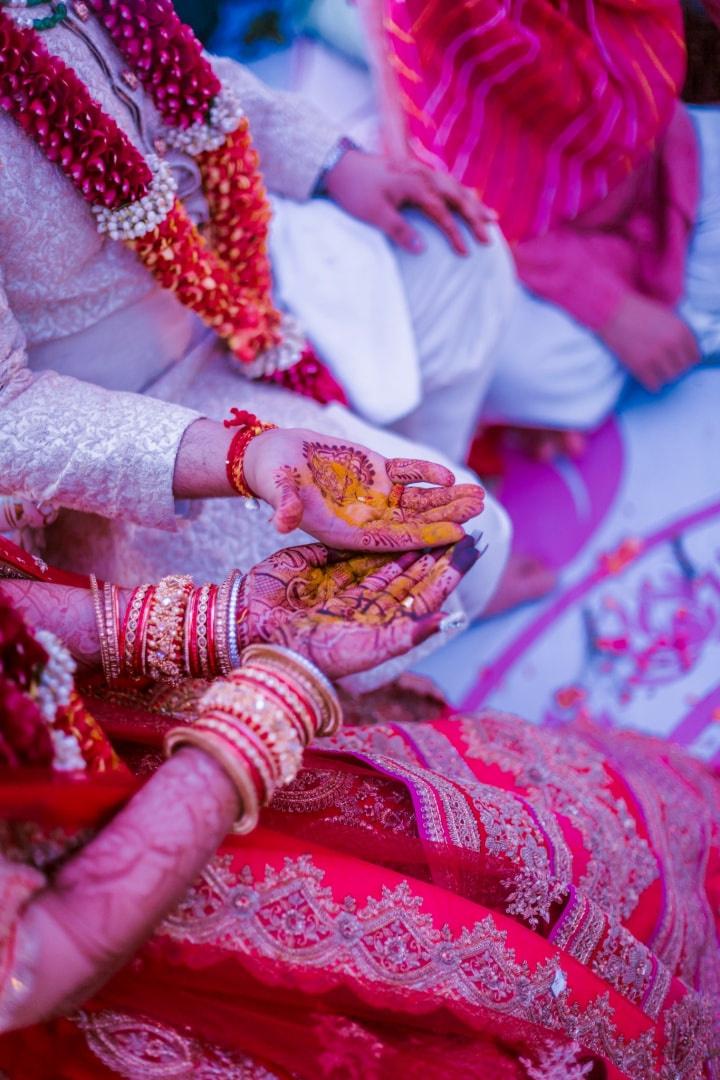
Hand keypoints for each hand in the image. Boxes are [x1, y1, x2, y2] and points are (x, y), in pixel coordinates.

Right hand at [243, 428, 484, 550]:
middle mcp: (366, 519)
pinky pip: (408, 475)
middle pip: (414, 522)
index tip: (455, 533)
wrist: (273, 456)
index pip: (392, 538)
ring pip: (418, 501)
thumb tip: (283, 521)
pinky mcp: (378, 474)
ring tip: (478, 495)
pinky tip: (448, 476)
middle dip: (446, 515)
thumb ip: (284, 506)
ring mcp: (376, 497)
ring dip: (447, 498)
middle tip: (478, 509)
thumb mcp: (276, 490)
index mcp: (346, 532)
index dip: (424, 535)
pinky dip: (427, 475)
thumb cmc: (272, 477)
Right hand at [248, 536, 479, 677]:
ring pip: (388, 555)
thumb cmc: (308, 651)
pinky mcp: (323, 562)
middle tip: (463, 519)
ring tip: (437, 512)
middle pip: (413, 571)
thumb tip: (446, 621)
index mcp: (383, 624)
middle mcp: (369, 602)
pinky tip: (396, 513)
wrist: (254, 631)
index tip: (471, 546)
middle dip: (438, 548)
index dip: (449, 571)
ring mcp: (345, 582)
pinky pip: (357, 545)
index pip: (425, 593)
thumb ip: (402, 636)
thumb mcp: (361, 648)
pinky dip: (377, 530)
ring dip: (413, 536)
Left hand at [324, 150, 494, 255]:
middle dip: (475, 218)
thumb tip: (422, 248)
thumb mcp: (374, 214)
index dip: (455, 233)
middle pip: (457, 197)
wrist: (339, 165)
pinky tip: (469, 197)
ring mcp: (420, 172)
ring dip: (474, 204)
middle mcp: (422, 175)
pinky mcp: (415, 173)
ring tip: (492, 219)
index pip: (442, 212)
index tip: (465, 252)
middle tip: (489, 238)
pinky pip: (446, 183)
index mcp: (415, 185)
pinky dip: (460, 192)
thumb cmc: (355, 190)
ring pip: (455, 188)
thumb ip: (399, 230)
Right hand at [600, 293, 699, 391]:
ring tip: (654, 369)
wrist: (611, 312)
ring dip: (663, 375)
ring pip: (670, 378)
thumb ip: (678, 332)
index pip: (694, 356)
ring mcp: (656, 355)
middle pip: (683, 369)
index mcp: (681, 329)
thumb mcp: (666, 316)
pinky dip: (651, 383)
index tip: (677, 360)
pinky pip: (654, 385)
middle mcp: (672, 343)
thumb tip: (683, 352)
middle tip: (663, 365)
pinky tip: (645, 375)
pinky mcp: (640, 365)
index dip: (685, 359)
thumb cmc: (637, 312)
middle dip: (674, 367)